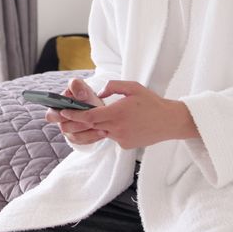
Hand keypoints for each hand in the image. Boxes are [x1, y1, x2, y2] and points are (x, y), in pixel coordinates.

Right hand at [45, 78, 106, 144]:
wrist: (95, 106)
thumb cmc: (84, 95)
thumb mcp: (80, 86)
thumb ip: (76, 85)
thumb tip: (81, 95)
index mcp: (56, 109)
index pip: (50, 116)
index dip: (58, 116)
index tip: (69, 112)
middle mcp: (61, 123)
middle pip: (64, 128)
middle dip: (78, 124)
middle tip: (91, 121)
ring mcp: (69, 132)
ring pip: (75, 137)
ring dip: (88, 132)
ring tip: (100, 127)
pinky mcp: (79, 140)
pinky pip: (84, 142)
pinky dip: (94, 137)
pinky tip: (103, 132)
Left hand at [59, 80, 197, 148]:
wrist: (169, 121)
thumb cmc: (151, 102)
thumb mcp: (132, 87)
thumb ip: (112, 86)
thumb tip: (98, 93)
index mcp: (117, 112)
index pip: (89, 116)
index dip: (74, 115)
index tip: (64, 112)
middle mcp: (117, 128)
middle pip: (90, 127)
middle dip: (75, 124)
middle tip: (63, 121)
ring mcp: (121, 139)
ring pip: (100, 133)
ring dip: (91, 128)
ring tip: (83, 124)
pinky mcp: (125, 145)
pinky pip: (111, 137)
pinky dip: (109, 131)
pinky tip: (121, 125)